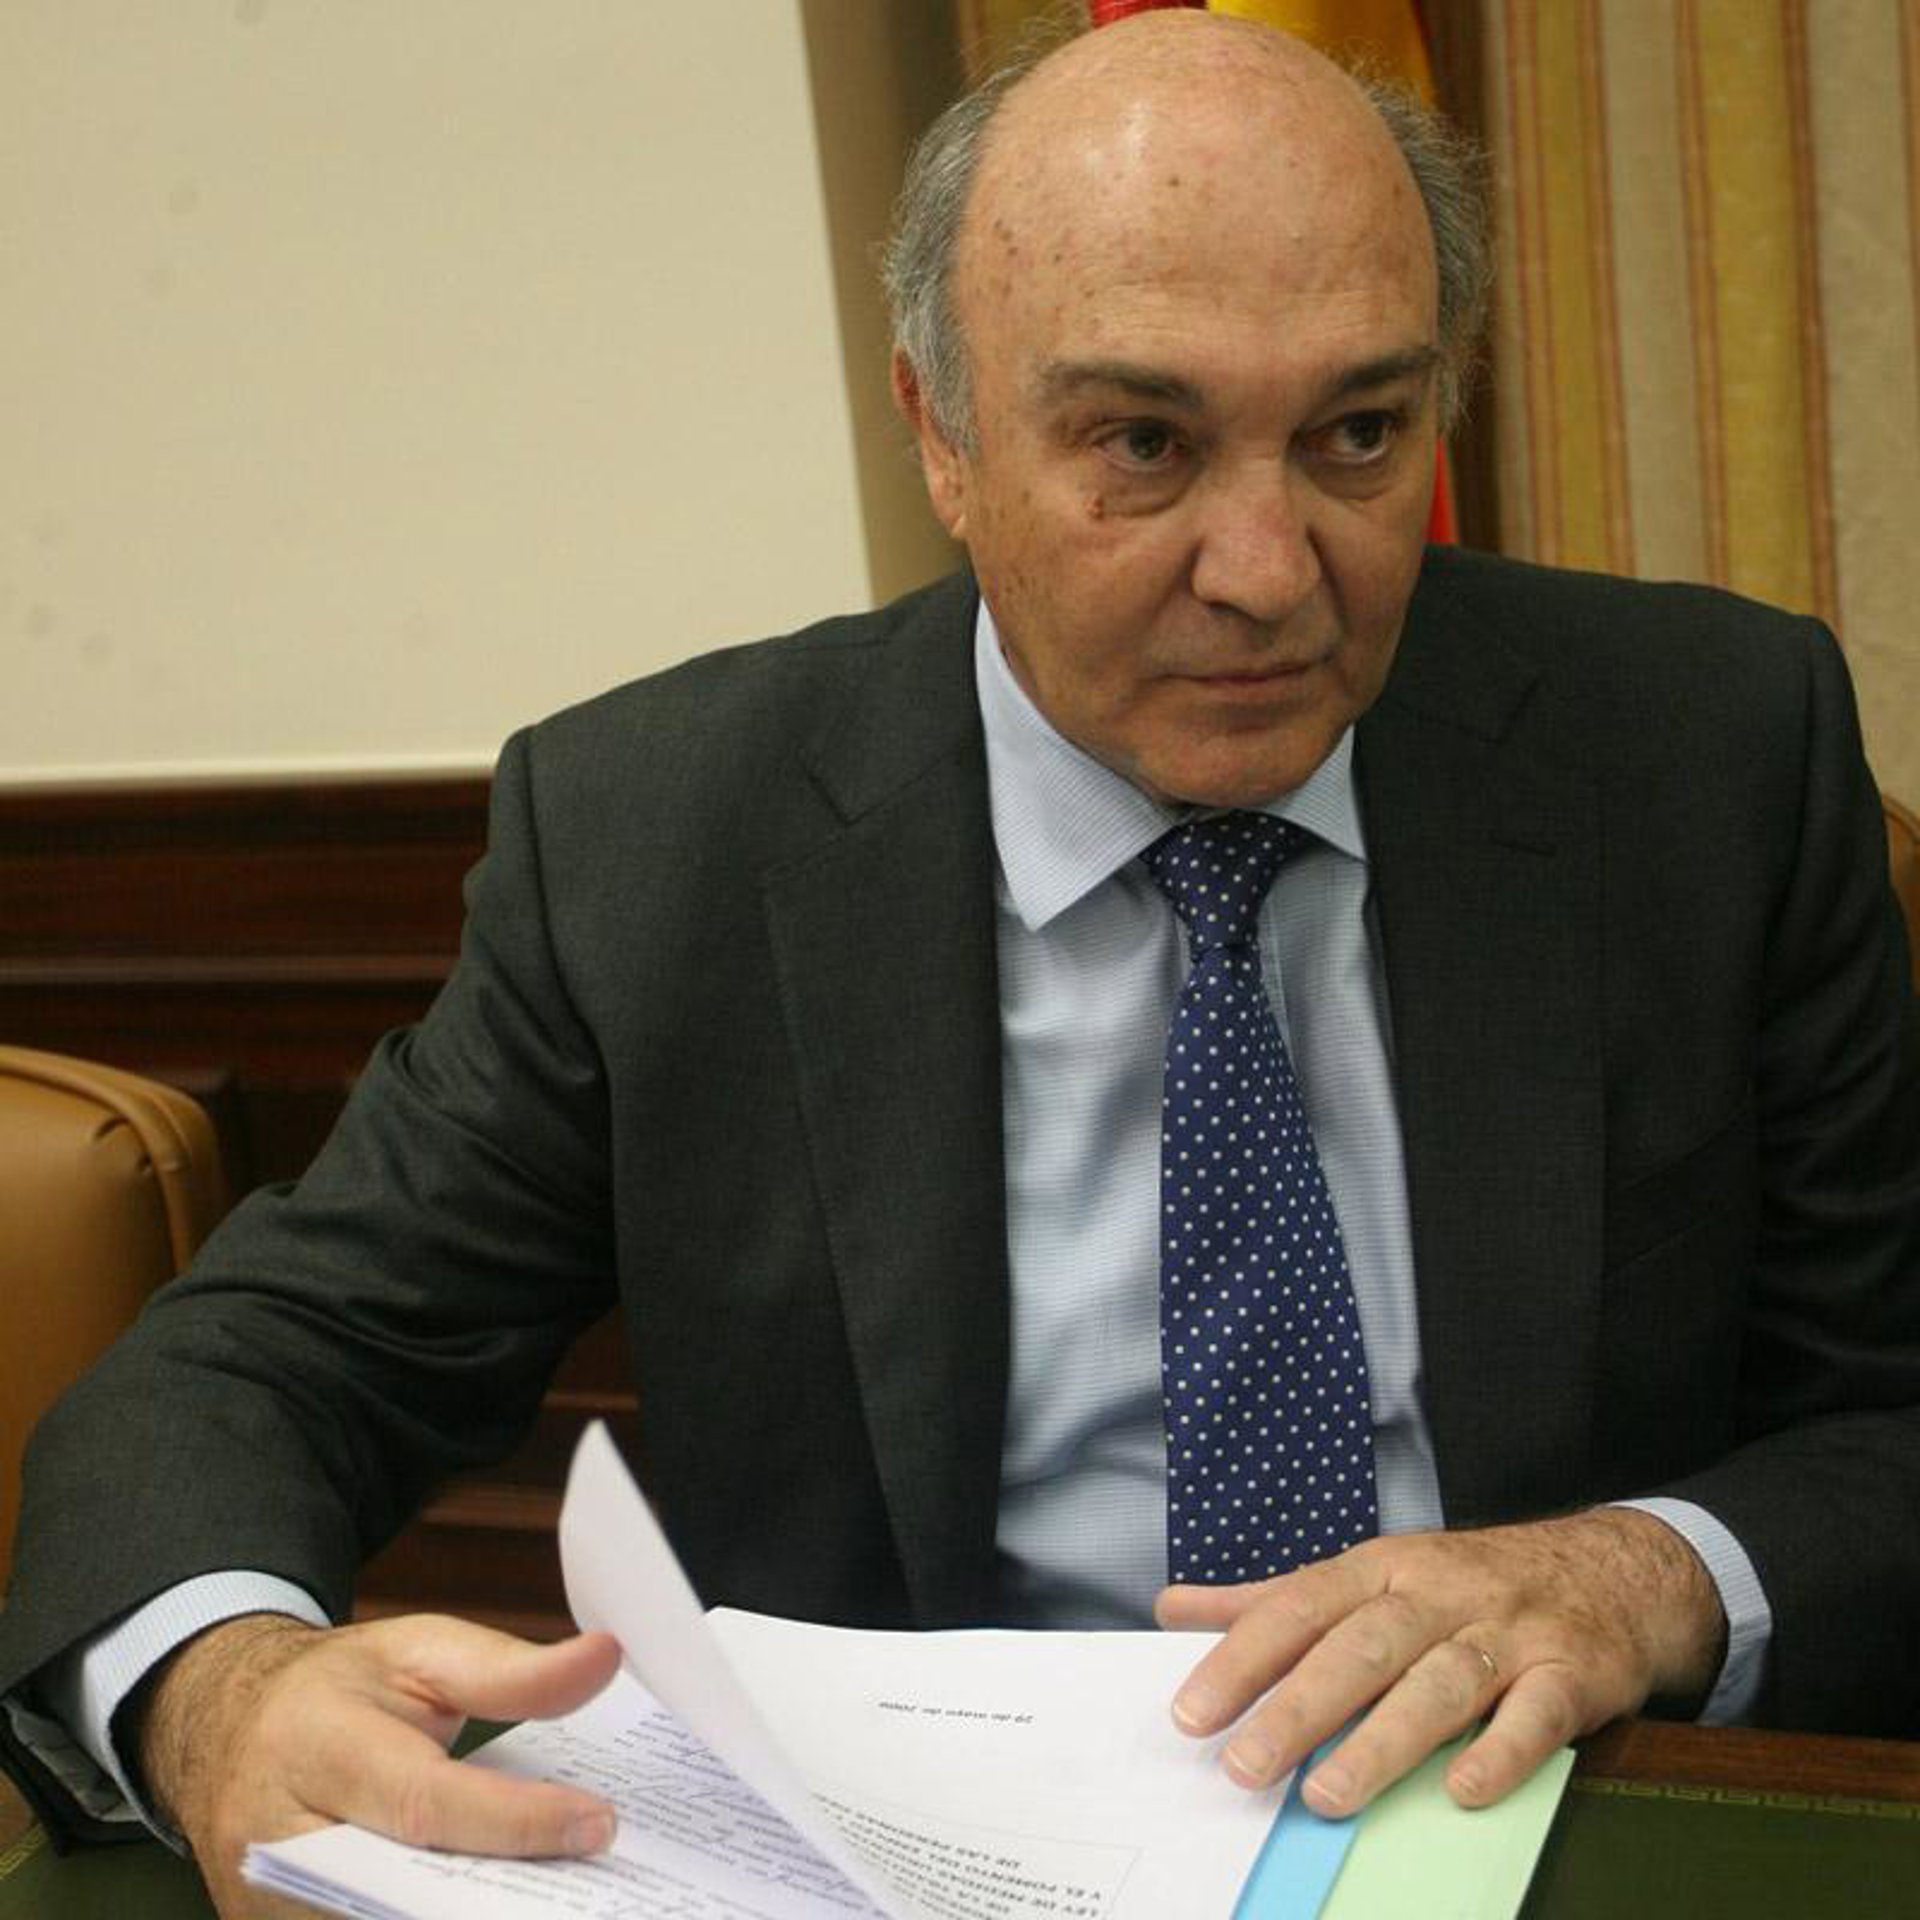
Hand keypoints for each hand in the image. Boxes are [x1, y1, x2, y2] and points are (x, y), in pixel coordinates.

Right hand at [133, 1611, 622, 1919]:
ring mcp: (264, 1906)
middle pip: (403, 1891)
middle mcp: (277, 1839)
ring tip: (562, 1900)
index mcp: (316, 1743)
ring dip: (477, 1916)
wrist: (228, 1730)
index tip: (597, 1823)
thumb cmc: (337, 1690)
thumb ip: (511, 1670)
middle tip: (592, 1888)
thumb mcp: (419, 1652)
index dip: (516, 1822)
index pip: (425, 1802)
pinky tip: (502, 1903)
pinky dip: (435, 1919)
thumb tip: (602, 1659)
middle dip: (502, 1897)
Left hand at [1158, 1509, 1724, 1816]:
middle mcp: (1439, 1592)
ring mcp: (1508, 1630)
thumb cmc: (1466, 1585)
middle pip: (1361, 1646)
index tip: (1191, 1713)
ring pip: (1438, 1683)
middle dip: (1298, 1707)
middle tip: (1244, 1767)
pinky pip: (1535, 1713)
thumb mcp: (1371, 1575)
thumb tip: (1174, 1610)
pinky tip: (1460, 1792)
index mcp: (1382, 1567)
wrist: (1611, 1570)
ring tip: (1325, 1795)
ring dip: (1381, 1741)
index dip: (1242, 1658)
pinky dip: (1499, 1753)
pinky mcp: (1572, 1671)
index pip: (1298, 1608)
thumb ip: (1274, 1600)